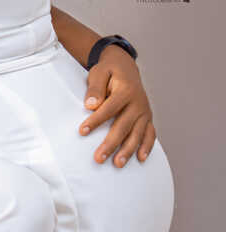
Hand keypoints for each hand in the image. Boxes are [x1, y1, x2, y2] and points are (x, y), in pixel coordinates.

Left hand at [79, 45, 156, 166]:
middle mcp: (138, 103)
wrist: (126, 67)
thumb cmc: (109, 71)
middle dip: (111, 144)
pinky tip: (140, 159)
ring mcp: (144, 112)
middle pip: (123, 126)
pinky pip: (150, 134)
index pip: (108, 109)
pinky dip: (147, 146)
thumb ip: (95, 88)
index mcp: (125, 90)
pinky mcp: (147, 118)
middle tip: (98, 158)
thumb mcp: (99, 72)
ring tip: (117, 164)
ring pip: (137, 134)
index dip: (95, 121)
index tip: (81, 132)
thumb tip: (91, 105)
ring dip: (128, 150)